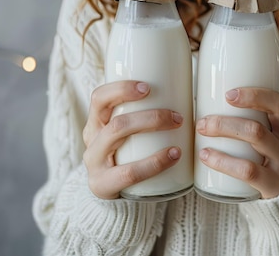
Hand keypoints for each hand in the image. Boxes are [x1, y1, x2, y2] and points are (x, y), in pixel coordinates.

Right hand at [82, 81, 183, 198]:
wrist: (112, 191)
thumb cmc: (129, 151)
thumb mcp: (130, 129)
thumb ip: (147, 112)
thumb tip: (187, 92)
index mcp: (97, 120)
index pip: (99, 98)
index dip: (121, 90)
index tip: (148, 87)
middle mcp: (92, 139)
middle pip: (115, 122)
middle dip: (150, 117)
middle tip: (177, 116)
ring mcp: (94, 163)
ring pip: (117, 140)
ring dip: (151, 131)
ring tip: (179, 131)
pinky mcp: (102, 185)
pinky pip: (128, 173)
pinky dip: (154, 163)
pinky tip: (174, 155)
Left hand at [196, 88, 278, 198]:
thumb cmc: (264, 160)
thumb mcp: (266, 138)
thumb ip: (246, 122)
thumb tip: (201, 101)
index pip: (278, 103)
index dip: (255, 95)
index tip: (228, 95)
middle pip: (258, 127)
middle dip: (226, 123)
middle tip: (202, 123)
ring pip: (255, 143)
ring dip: (224, 135)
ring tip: (201, 135)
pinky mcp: (274, 184)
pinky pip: (249, 171)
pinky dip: (224, 162)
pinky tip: (206, 156)